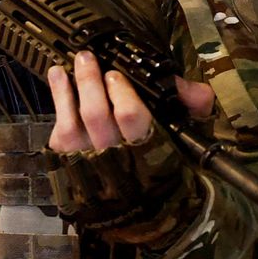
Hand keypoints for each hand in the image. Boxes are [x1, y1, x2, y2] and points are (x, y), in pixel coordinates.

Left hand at [47, 51, 213, 152]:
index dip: (121, 94)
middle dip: (91, 82)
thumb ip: (188, 107)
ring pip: (74, 122)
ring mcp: (87, 159)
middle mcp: (114, 155)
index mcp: (146, 146)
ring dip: (71, 88)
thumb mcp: (178, 133)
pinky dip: (58, 98)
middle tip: (88, 58)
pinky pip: (60, 129)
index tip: (115, 74)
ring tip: (71, 64)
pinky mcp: (67, 159)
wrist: (130, 200)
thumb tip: (200, 93)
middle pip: (97, 115)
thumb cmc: (154, 157)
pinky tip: (57, 76)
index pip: (132, 118)